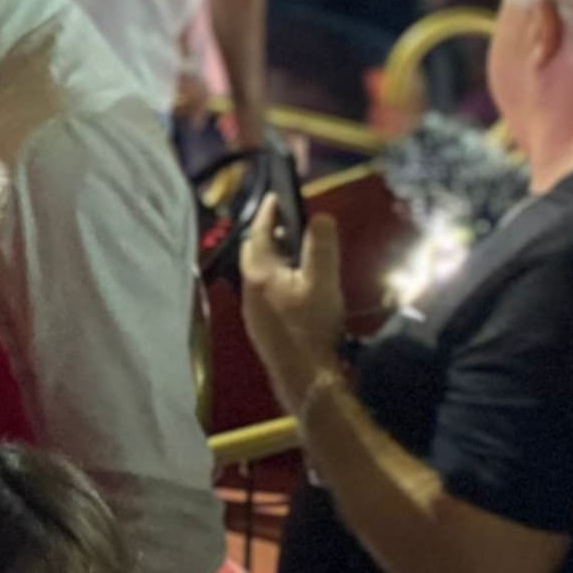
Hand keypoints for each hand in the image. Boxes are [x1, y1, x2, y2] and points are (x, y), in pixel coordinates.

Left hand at [239, 210, 345, 410]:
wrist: (304, 376)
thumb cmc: (312, 326)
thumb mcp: (323, 281)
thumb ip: (321, 246)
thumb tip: (320, 217)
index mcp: (259, 272)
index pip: (260, 231)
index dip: (269, 211)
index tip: (276, 196)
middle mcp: (248, 288)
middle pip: (253, 251)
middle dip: (268, 233)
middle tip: (287, 222)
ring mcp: (252, 309)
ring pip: (257, 272)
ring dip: (272, 257)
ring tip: (293, 250)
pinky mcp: (260, 326)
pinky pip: (262, 291)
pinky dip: (273, 277)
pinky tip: (292, 286)